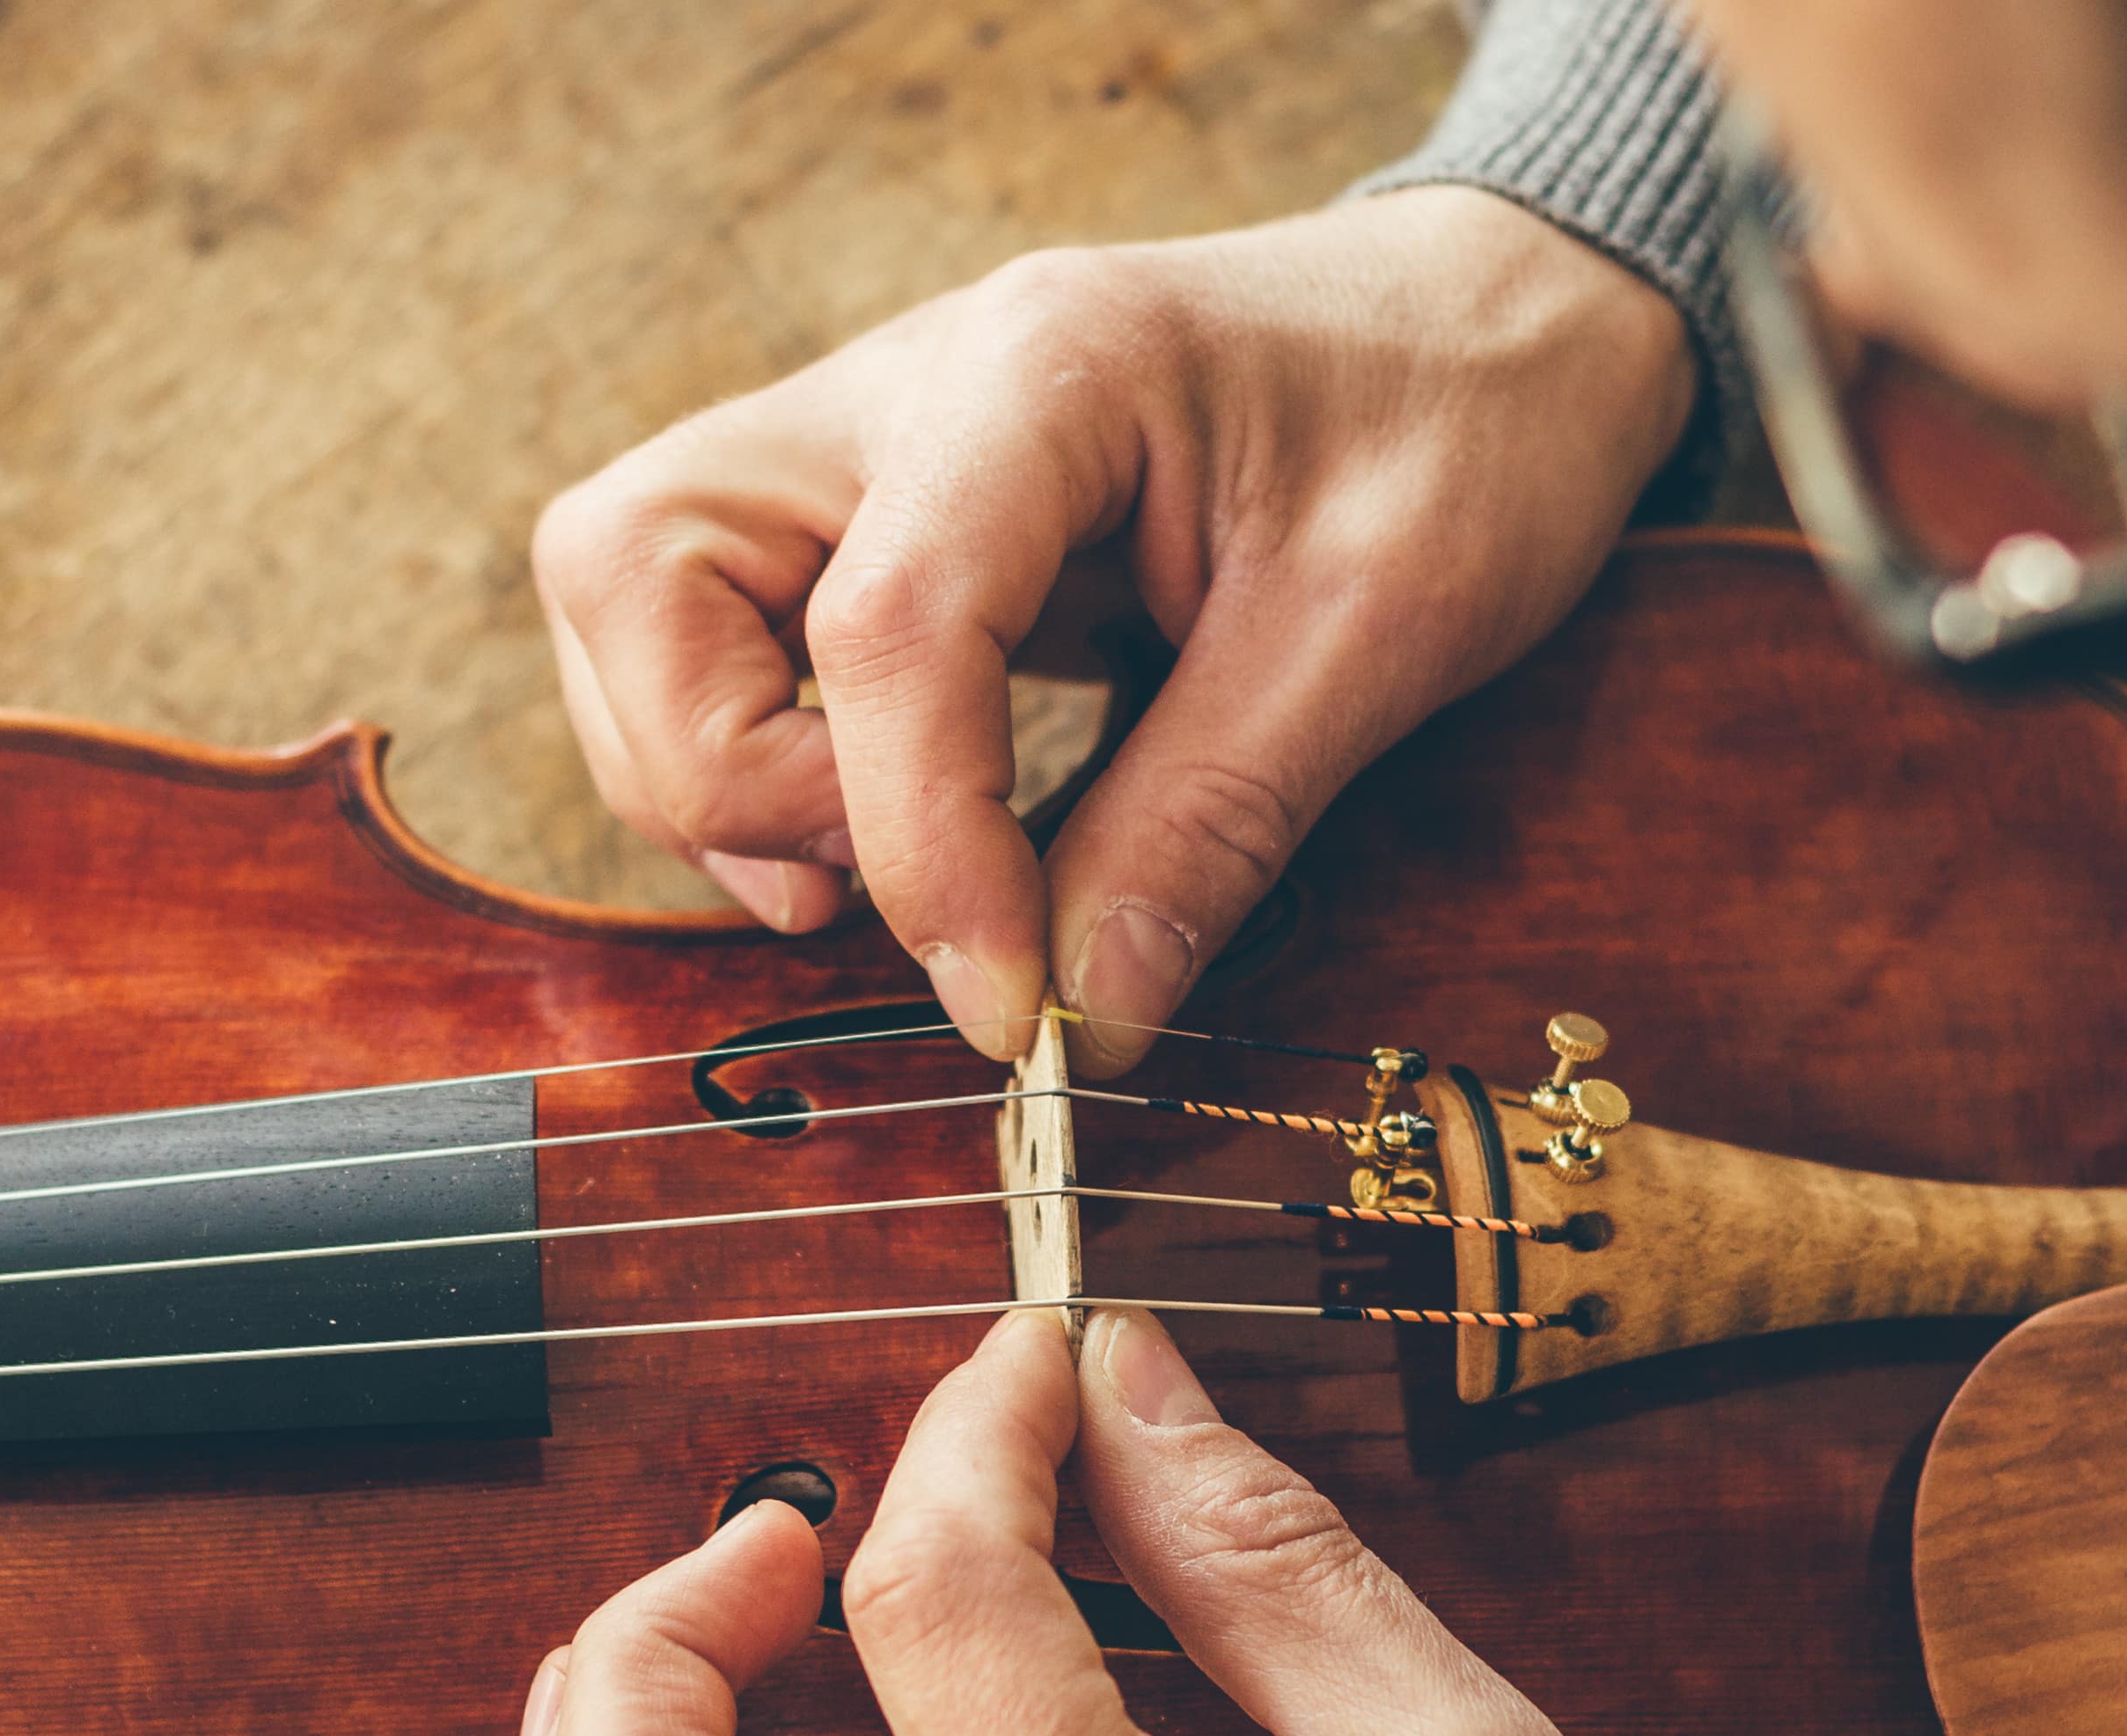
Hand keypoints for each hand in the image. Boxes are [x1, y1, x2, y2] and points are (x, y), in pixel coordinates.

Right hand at [531, 190, 1692, 1069]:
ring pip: (635, 599)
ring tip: (899, 871)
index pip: (880, 627)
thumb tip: (1083, 1020)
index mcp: (1041, 374)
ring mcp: (869, 448)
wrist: (1492, 325)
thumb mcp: (1376, 634)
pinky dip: (763, 761)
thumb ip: (1208, 827)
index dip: (921, 851)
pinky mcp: (879, 520)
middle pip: (635, 568)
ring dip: (713, 775)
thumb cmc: (1463, 432)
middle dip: (720, 778)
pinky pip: (715, 639)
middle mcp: (903, 387)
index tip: (1013, 1011)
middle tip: (887, 895)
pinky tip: (903, 829)